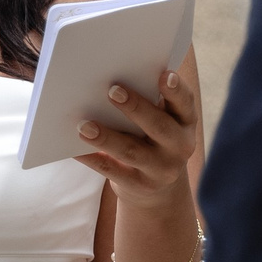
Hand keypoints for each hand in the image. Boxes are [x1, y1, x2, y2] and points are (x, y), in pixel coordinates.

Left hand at [78, 67, 201, 211]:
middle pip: (159, 126)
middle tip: (112, 91)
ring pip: (132, 151)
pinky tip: (76, 149)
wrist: (157, 186)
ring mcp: (161, 169)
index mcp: (185, 121)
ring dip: (107, 137)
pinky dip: (93, 159)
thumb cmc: (152, 137)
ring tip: (84, 125)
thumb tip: (113, 82)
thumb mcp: (162, 120)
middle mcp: (179, 146)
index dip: (176, 90)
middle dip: (135, 108)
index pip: (184, 102)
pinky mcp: (140, 186)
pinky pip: (112, 171)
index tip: (164, 75)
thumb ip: (149, 101)